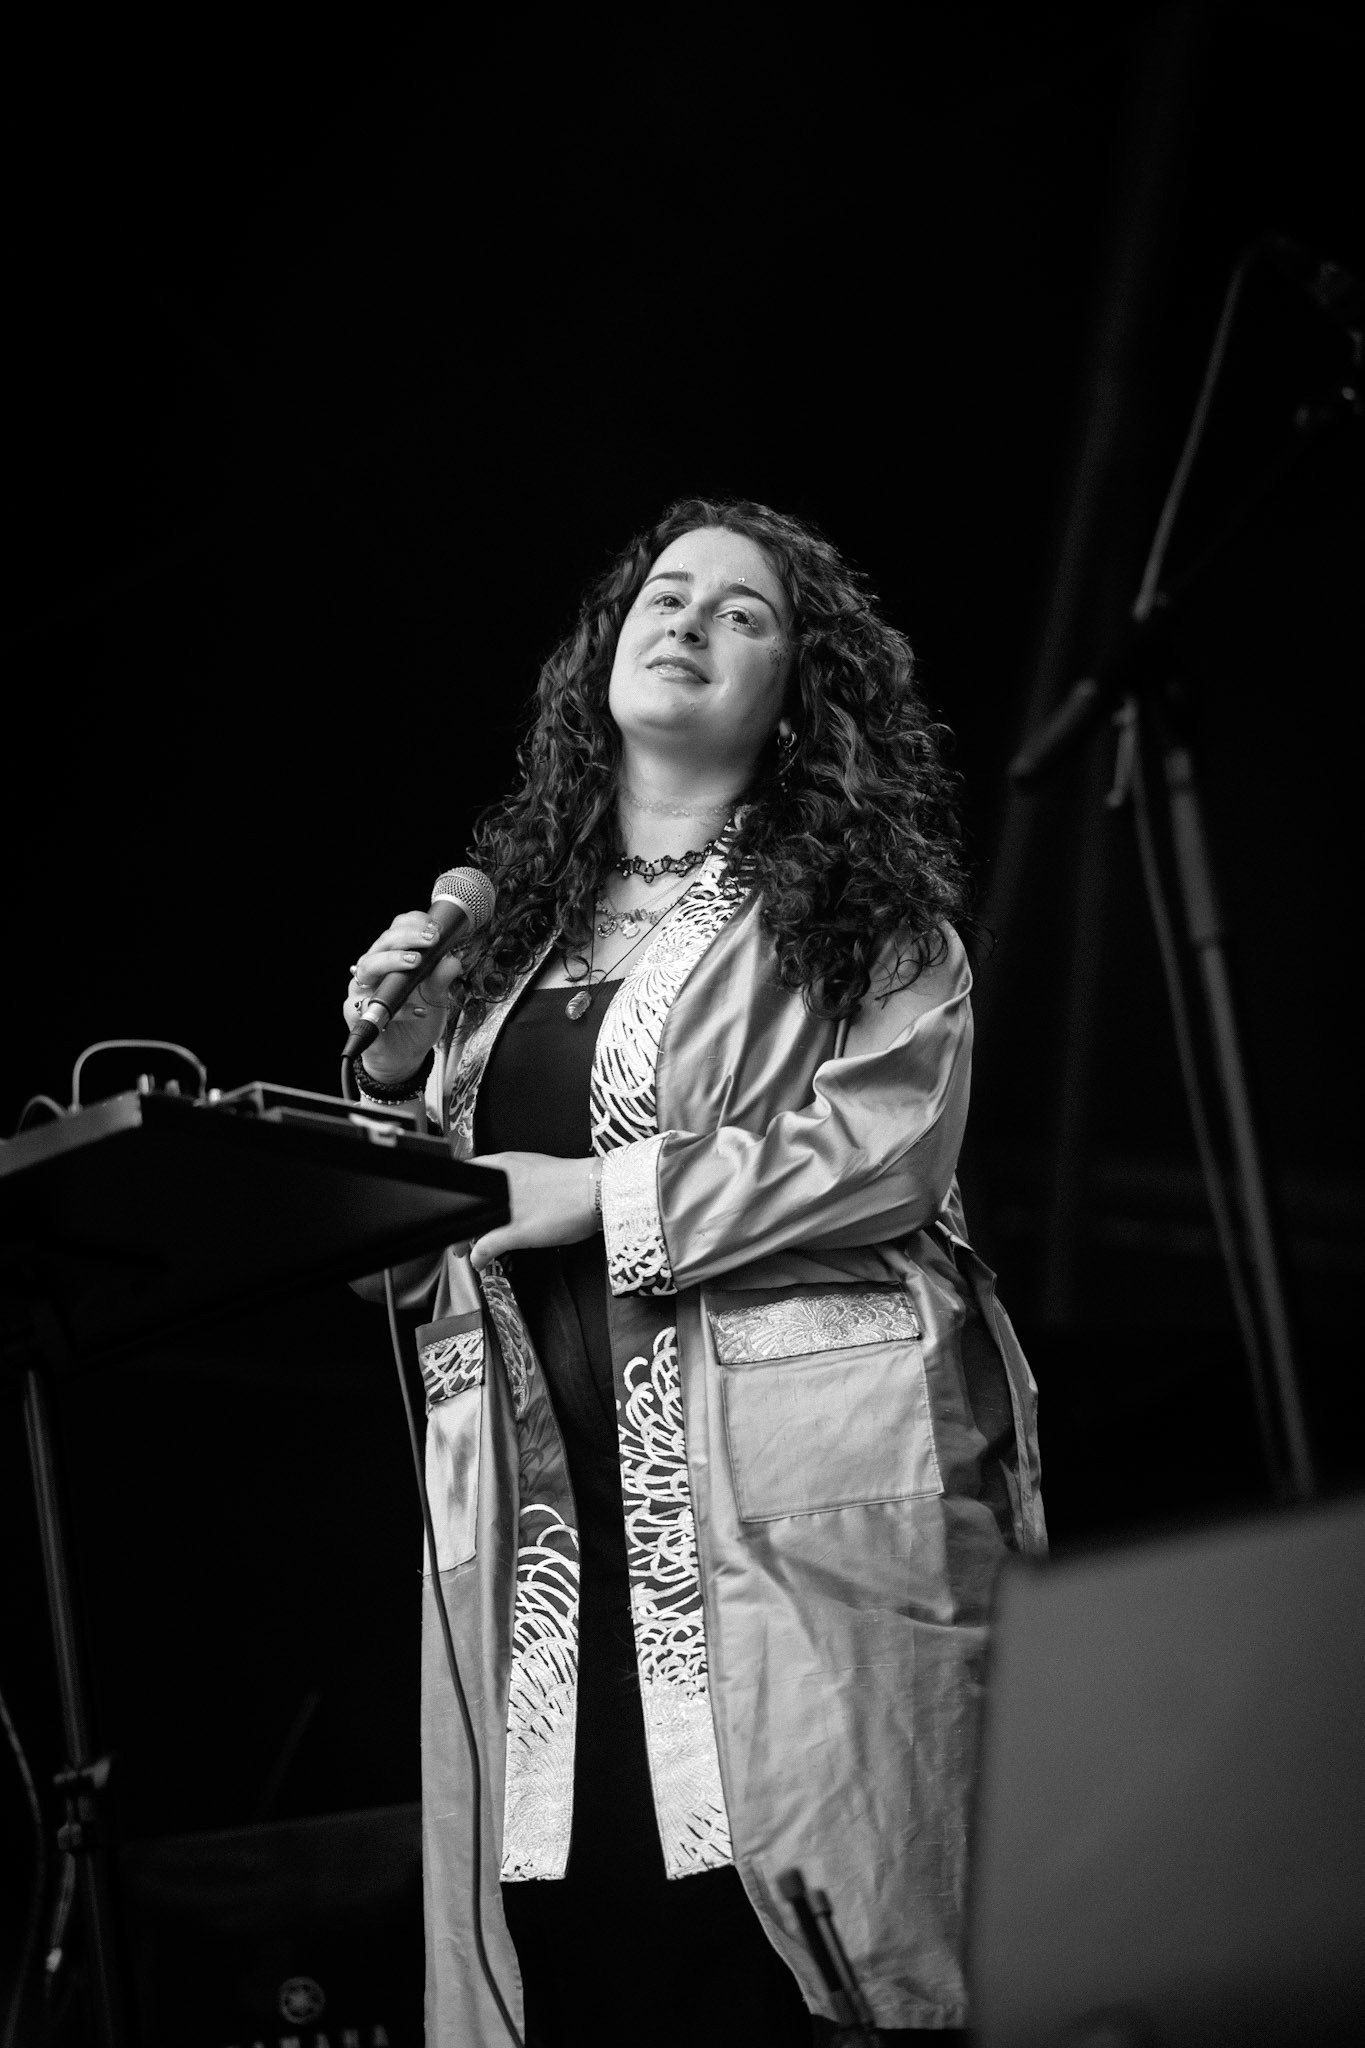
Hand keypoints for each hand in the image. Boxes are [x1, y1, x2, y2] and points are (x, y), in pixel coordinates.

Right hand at [343, 910, 463, 1081]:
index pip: (396, 931)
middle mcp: (374, 969)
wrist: (404, 1056)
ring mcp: (362, 990)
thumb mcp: (436, 998)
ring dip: (394, 960)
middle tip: (430, 939)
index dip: (413, 923)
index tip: (434, 926)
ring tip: (416, 962)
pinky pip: (370, 1004)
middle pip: (382, 942)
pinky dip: (396, 1007)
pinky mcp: (355, 1013)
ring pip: (369, 966)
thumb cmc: (416, 1020)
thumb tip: (452, 960)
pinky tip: (417, 1010)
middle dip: (407, 937)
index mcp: (392, 958)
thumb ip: (441, 978)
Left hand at [467, 1152, 600, 1271]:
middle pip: (467, 1205)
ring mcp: (506, 1208)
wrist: (595, 1190)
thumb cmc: (574, 1181)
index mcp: (505, 1163)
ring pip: (472, 1226)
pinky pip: (486, 1246)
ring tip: (466, 1248)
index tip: (465, 1206)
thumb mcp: (535, 1167)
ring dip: (466, 1240)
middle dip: (463, 1220)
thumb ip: (515, 1176)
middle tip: (463, 1231)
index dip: (462, 1196)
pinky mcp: (515, 1231)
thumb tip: (506, 1190)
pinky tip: (479, 1261)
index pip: (468, 1176)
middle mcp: (501, 1184)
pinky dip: (478, 1257)